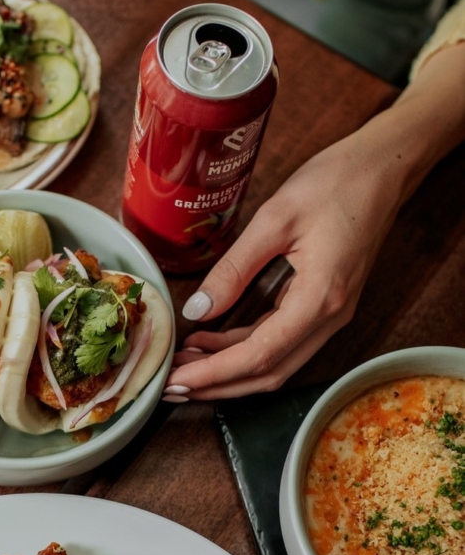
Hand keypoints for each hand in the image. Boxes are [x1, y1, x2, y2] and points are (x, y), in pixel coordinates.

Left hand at [164, 40, 464, 400]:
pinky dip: (245, 349)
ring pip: (275, 363)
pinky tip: (212, 342)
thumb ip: (234, 268)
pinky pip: (282, 342)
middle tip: (172, 385)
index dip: (214, 373)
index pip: (260, 355)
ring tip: (184, 364)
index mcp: (319, 298)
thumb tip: (197, 309)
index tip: (178, 380)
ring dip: (229, 371)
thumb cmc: (336, 183)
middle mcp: (329, 317)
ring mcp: (330, 315)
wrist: (382, 169)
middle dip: (217, 385)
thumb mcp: (275, 219)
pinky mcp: (323, 306)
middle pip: (268, 373)